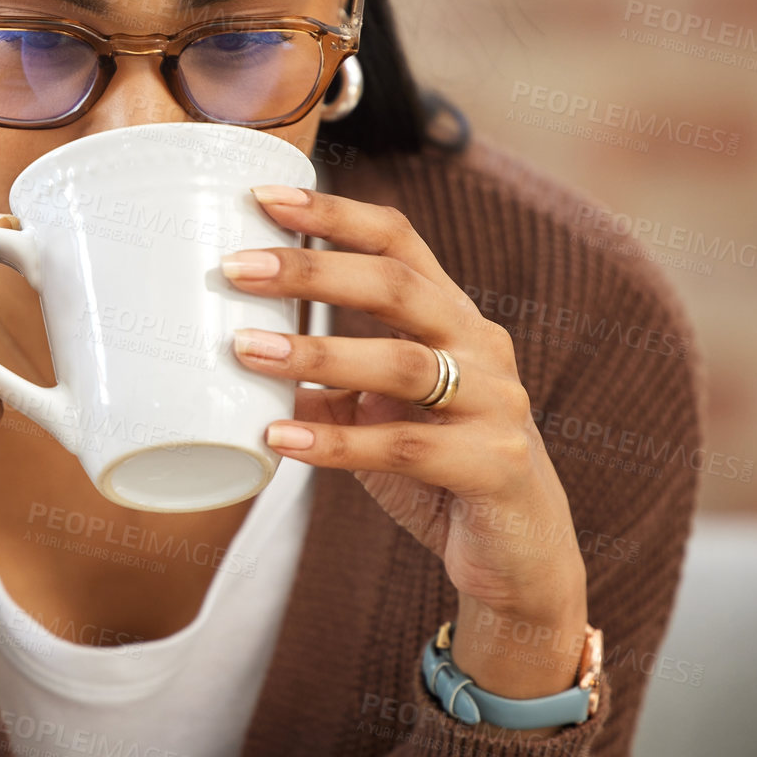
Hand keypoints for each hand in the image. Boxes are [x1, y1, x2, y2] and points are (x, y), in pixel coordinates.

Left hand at [222, 184, 588, 704]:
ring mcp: (497, 404)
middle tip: (236, 268)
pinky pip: (407, 448)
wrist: (521, 557)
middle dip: (312, 271)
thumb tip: (245, 355)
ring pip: (402, 363)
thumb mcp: (381, 416)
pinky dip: (336, 442)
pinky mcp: (495, 465)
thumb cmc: (441, 471)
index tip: (264, 199)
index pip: (399, 242)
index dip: (334, 215)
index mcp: (453, 319)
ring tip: (243, 350)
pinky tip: (278, 437)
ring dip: (316, 353)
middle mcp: (481, 347)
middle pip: (398, 286)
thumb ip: (329, 384)